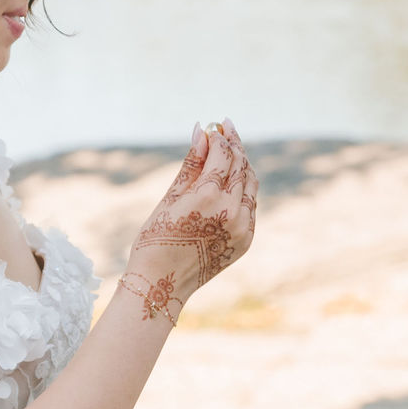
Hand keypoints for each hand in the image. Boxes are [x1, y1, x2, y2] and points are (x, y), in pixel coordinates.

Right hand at [122, 121, 258, 318]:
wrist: (163, 283)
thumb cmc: (157, 237)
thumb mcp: (171, 197)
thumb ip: (191, 163)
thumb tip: (201, 131)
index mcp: (209, 197)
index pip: (223, 154)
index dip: (219, 137)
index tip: (214, 125)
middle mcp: (232, 210)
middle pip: (241, 165)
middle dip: (234, 144)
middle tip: (226, 127)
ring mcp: (243, 227)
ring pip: (250, 184)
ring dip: (242, 164)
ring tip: (229, 149)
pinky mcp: (247, 239)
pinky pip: (250, 205)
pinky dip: (243, 188)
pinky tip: (232, 179)